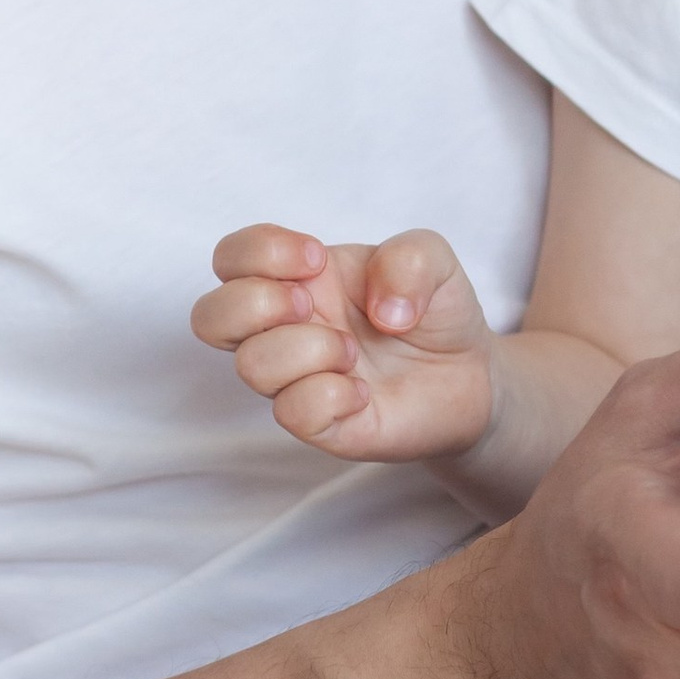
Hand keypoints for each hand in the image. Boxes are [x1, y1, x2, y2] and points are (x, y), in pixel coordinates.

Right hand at [194, 225, 494, 462]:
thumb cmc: (432, 312)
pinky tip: (363, 392)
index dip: (260, 252)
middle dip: (258, 303)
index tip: (317, 258)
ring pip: (250, 365)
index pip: (231, 257)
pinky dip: (331, 395)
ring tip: (353, 351)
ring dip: (309, 348)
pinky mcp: (321, 426)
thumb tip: (382, 309)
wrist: (470, 375)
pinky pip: (293, 412)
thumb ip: (409, 258)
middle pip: (209, 317)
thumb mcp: (433, 259)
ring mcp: (297, 380)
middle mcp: (285, 329)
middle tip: (311, 304)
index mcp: (297, 279)